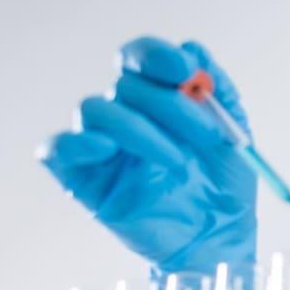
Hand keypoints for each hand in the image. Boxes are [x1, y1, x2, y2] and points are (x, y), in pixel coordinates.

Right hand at [39, 37, 256, 278]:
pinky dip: (76, 143)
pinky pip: (57, 149)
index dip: (156, 56)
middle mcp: (125, 116)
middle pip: (124, 83)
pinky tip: (107, 150)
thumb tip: (192, 49)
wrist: (218, 240)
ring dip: (138, 128)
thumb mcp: (232, 135)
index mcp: (156, 99)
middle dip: (168, 104)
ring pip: (94, 108)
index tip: (186, 72)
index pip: (139, 58)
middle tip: (206, 135)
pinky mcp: (84, 181)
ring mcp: (102, 148)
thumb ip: (218, 92)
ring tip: (176, 160)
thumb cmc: (222, 189)